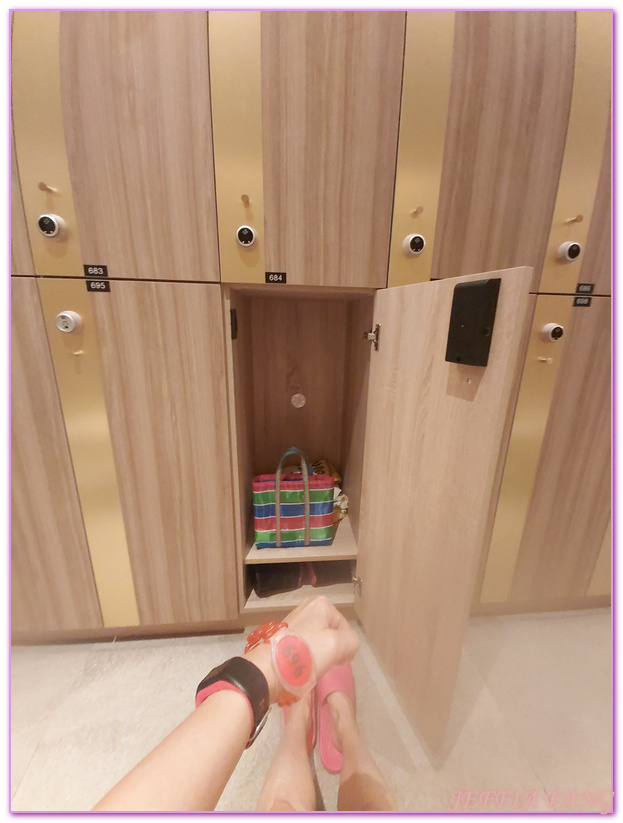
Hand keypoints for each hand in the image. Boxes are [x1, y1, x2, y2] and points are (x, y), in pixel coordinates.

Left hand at [244, 596, 359, 701]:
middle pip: (332, 633)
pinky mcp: (284, 634)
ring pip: (319, 640)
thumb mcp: (339, 645)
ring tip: (311, 665)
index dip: (345, 647)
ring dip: (319, 654)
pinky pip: (305, 645)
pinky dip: (306, 655)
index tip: (337, 660)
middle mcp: (307, 606)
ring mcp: (294, 619)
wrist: (270, 668)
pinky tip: (301, 664)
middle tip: (324, 662)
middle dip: (332, 649)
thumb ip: (353, 641)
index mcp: (322, 604)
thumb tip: (347, 648)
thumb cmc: (307, 652)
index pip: (346, 629)